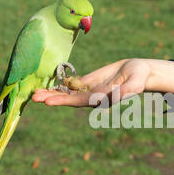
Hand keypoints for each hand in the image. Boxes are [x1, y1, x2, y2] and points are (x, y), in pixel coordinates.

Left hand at [32, 58, 173, 106]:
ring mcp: (90, 90)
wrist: (140, 72)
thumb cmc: (139, 77)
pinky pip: (73, 85)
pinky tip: (48, 85)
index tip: (47, 101)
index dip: (63, 101)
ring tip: (35, 93)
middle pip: (68, 99)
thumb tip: (116, 96)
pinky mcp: (89, 82)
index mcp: (101, 98)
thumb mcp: (134, 83)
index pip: (78, 101)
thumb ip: (126, 91)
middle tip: (33, 97)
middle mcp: (92, 97)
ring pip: (68, 93)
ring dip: (52, 93)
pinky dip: (60, 86)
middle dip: (51, 98)